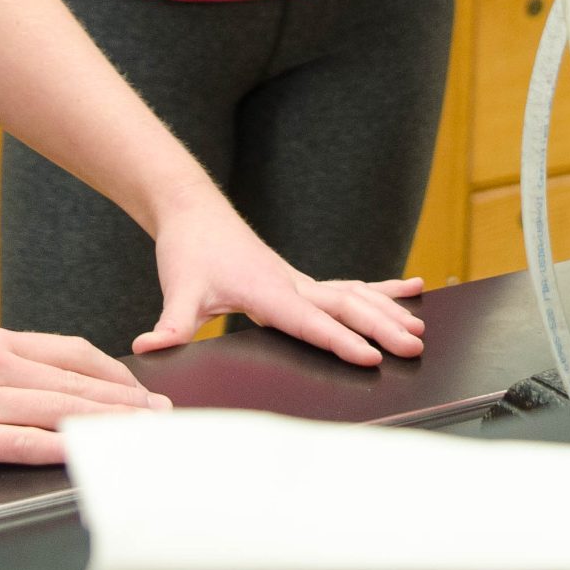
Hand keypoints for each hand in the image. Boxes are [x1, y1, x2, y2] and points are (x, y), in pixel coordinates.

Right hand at [0, 324, 168, 466]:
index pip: (71, 353)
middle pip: (75, 382)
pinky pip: (18, 441)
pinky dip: (57, 447)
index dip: (113, 373)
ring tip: (141, 435)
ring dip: (106, 422)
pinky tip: (84, 455)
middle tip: (162, 415)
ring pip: (57, 409)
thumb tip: (31, 381)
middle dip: (125, 400)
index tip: (142, 389)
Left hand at [135, 199, 425, 366]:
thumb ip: (170, 325)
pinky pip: (348, 285)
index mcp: (267, 290)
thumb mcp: (178, 290)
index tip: (371, 357)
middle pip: (346, 306)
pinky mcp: (299, 280)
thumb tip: (147, 349)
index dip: (341, 340)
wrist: (194, 211)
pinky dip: (381, 288)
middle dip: (382, 327)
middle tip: (414, 347)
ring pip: (355, 294)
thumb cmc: (189, 251)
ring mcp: (298, 280)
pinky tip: (412, 289)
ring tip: (422, 329)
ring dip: (389, 311)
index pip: (310, 322)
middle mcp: (291, 283)